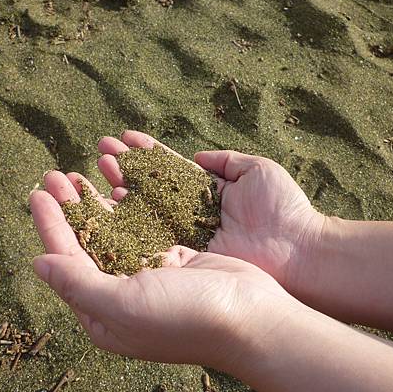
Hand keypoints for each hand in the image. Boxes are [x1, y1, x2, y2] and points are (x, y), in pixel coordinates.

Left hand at [29, 171, 297, 367]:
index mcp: (103, 314)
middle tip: (56, 175)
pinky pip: (143, 228)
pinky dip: (129, 207)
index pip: (66, 261)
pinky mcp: (174, 260)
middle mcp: (123, 296)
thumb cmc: (186, 317)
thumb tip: (38, 263)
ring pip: (114, 232)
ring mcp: (150, 277)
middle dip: (70, 209)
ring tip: (83, 173)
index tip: (37, 191)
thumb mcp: (124, 305)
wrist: (252, 317)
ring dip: (98, 204)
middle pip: (87, 244)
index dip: (50, 225)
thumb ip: (78, 284)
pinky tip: (120, 187)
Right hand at [96, 130, 325, 293]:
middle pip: (149, 186)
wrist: (297, 251)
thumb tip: (197, 155)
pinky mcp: (184, 254)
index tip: (123, 137)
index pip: (169, 167)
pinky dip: (128, 221)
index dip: (146, 152)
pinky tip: (107, 204)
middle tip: (98, 152)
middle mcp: (190, 211)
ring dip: (119, 189)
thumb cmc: (283, 207)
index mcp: (207, 189)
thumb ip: (226, 161)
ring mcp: (185, 233)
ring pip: (144, 208)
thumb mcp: (257, 170)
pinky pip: (151, 236)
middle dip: (124, 167)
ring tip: (96, 171)